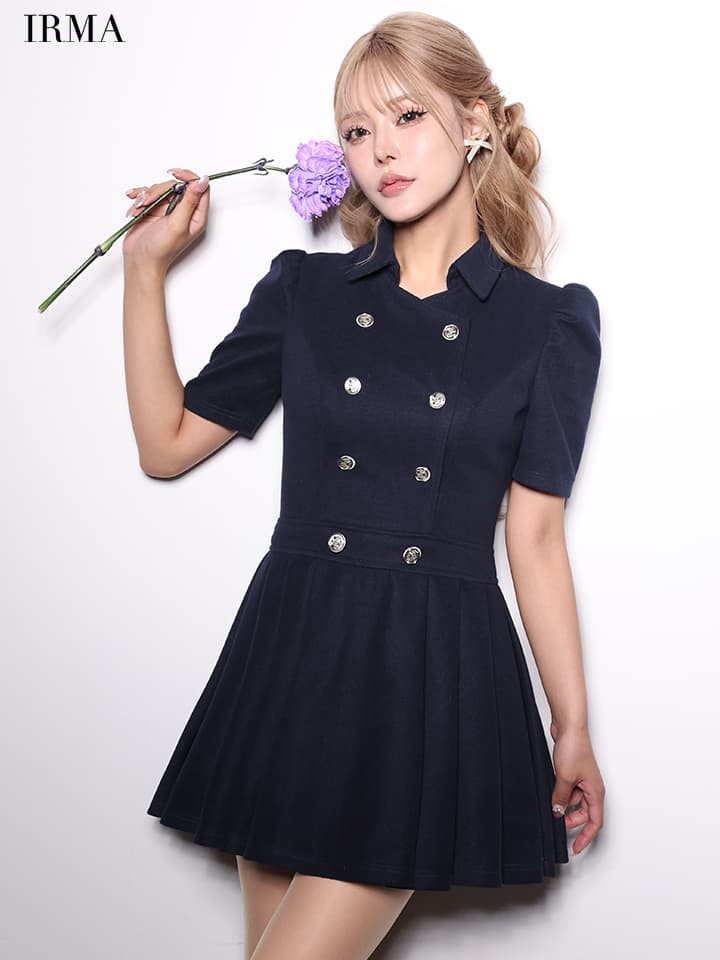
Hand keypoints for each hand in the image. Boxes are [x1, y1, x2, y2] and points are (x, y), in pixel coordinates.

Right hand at [122, 166, 209, 271]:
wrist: (141, 260)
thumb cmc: (161, 249)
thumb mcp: (177, 224)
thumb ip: (189, 201)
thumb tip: (202, 181)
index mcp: (196, 216)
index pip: (199, 187)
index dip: (188, 177)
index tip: (175, 175)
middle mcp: (183, 211)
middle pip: (176, 185)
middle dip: (158, 191)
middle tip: (148, 203)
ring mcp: (168, 210)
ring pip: (159, 189)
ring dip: (146, 197)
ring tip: (139, 210)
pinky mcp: (154, 209)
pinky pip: (147, 194)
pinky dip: (138, 199)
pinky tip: (133, 207)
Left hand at [549, 719, 605, 855]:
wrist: (569, 727)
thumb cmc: (574, 748)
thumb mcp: (565, 778)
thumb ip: (561, 798)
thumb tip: (558, 813)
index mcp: (596, 792)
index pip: (595, 822)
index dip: (586, 838)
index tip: (576, 848)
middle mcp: (592, 788)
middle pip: (585, 814)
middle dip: (572, 823)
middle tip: (557, 828)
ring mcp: (583, 780)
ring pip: (575, 802)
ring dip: (564, 808)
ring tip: (551, 809)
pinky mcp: (574, 772)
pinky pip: (569, 791)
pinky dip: (561, 796)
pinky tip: (551, 795)